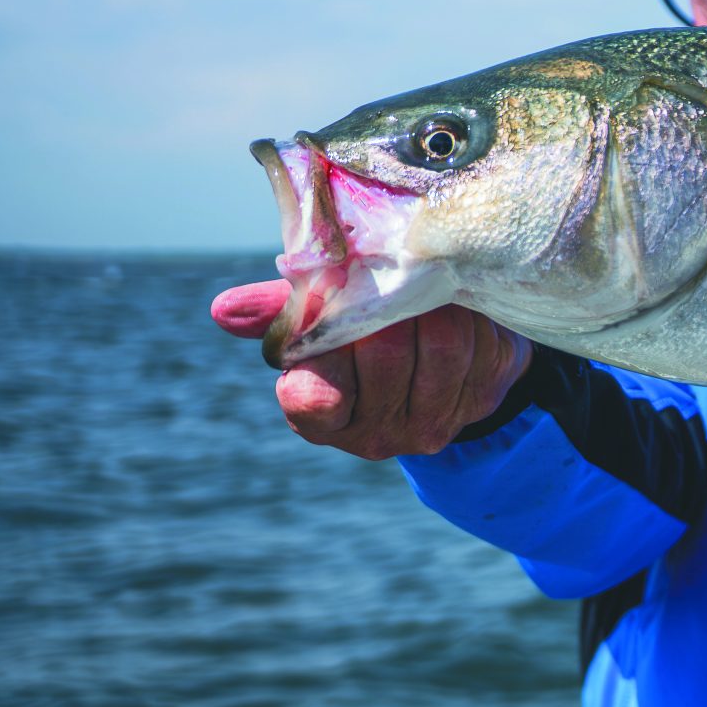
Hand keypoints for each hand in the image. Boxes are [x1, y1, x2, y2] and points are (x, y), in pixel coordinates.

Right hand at [210, 279, 530, 459]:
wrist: (451, 343)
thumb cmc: (368, 325)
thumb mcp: (322, 317)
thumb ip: (283, 310)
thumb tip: (224, 311)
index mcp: (320, 416)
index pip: (311, 399)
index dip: (324, 356)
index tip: (333, 320)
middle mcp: (375, 434)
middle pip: (385, 353)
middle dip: (388, 304)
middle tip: (393, 273)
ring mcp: (431, 426)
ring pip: (441, 346)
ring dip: (436, 304)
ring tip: (429, 285)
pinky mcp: (481, 401)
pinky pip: (482, 345)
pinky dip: (472, 314)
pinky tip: (463, 306)